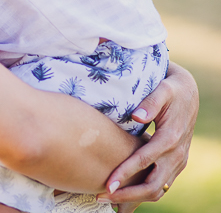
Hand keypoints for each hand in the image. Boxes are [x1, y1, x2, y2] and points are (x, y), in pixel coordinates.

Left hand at [98, 62, 197, 211]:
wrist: (189, 93)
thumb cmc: (171, 89)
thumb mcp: (162, 89)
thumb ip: (150, 102)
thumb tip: (136, 116)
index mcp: (170, 138)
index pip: (144, 161)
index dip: (125, 174)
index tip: (107, 184)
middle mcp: (176, 155)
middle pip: (152, 186)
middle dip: (127, 195)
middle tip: (101, 196)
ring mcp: (177, 162)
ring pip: (157, 190)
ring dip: (134, 199)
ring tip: (109, 201)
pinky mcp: (175, 164)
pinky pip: (160, 185)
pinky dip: (143, 194)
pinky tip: (125, 195)